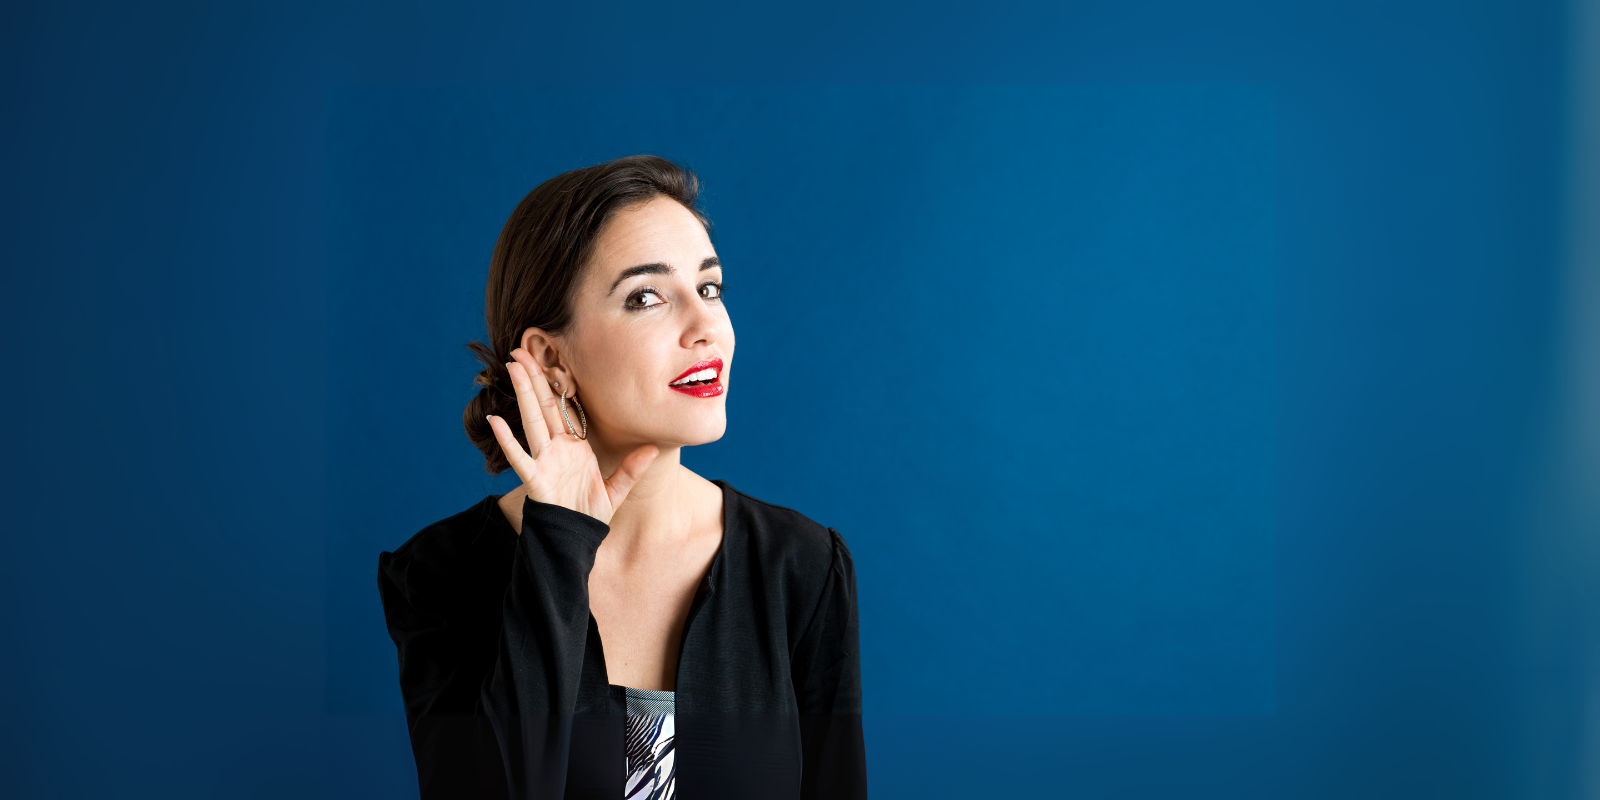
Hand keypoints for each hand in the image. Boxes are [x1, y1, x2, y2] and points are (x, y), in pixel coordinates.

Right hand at [486, 348, 658, 525]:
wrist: (577, 539)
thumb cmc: (590, 513)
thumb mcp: (616, 489)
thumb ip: (631, 469)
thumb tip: (653, 448)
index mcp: (575, 447)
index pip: (566, 408)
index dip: (560, 384)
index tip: (553, 357)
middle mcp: (557, 449)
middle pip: (545, 406)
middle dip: (534, 377)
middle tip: (521, 348)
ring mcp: (545, 461)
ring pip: (532, 421)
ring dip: (523, 394)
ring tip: (512, 367)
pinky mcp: (537, 480)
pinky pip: (520, 458)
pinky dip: (508, 440)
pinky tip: (496, 421)